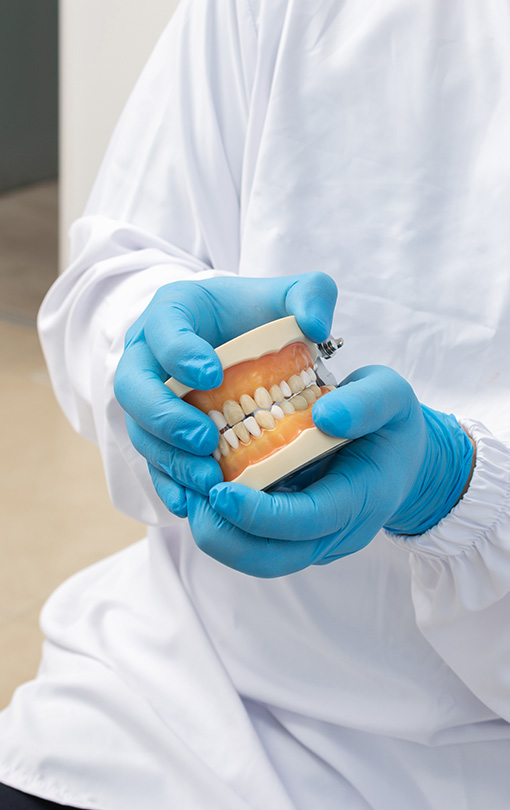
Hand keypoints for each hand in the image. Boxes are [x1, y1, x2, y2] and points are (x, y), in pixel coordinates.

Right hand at [113, 272, 337, 516]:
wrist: (243, 344)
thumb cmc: (261, 316)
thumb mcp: (291, 296)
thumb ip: (311, 295)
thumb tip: (316, 325)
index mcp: (173, 313)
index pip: (161, 328)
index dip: (178, 352)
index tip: (211, 374)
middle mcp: (148, 356)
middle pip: (133, 387)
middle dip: (164, 416)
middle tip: (205, 439)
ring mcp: (148, 398)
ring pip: (140, 431)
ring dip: (170, 458)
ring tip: (208, 479)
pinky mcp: (156, 433)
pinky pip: (151, 461)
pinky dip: (169, 483)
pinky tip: (191, 503)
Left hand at [187, 365, 474, 576]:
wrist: (406, 463)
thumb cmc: (392, 426)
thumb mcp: (392, 396)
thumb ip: (366, 402)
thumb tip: (323, 416)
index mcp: (359, 500)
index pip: (304, 522)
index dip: (258, 514)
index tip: (219, 491)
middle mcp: (335, 534)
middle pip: (271, 559)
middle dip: (223, 534)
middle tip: (190, 492)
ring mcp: (315, 542)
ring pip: (257, 559)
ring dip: (217, 533)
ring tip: (188, 490)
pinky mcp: (297, 539)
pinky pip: (256, 545)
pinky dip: (225, 526)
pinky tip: (202, 490)